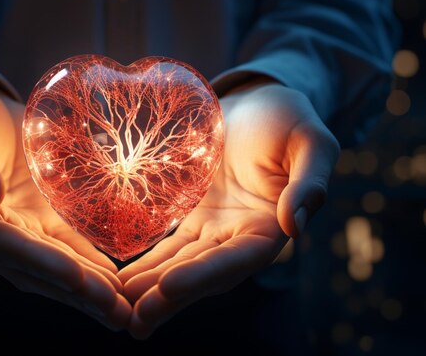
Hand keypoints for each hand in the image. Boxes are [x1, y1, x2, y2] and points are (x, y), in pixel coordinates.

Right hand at [0, 77, 130, 328]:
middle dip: (74, 291)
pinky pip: (69, 249)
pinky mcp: (43, 222)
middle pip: (33, 270)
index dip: (36, 262)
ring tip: (125, 309)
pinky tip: (120, 283)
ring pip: (54, 269)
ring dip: (88, 292)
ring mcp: (21, 231)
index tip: (75, 276)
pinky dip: (92, 269)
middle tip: (115, 309)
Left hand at [117, 81, 339, 337]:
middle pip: (203, 273)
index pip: (237, 260)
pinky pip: (169, 244)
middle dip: (169, 297)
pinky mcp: (194, 217)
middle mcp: (241, 238)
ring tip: (118, 308)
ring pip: (181, 264)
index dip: (204, 275)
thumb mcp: (310, 142)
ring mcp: (215, 230)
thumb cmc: (289, 119)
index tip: (168, 287)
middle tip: (133, 320)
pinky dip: (147, 263)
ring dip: (151, 288)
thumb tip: (294, 225)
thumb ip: (309, 181)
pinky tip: (120, 280)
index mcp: (271, 228)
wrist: (259, 106)